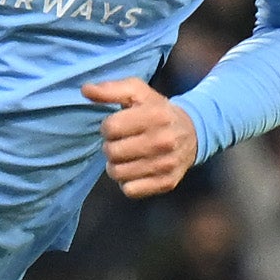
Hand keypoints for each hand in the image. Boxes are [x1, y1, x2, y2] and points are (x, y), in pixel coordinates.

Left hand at [88, 78, 199, 199]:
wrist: (194, 132)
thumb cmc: (158, 110)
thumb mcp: (137, 93)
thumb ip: (110, 90)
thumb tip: (85, 89)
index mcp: (155, 115)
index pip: (111, 128)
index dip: (108, 127)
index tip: (117, 126)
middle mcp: (163, 141)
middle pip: (112, 152)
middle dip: (111, 146)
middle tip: (121, 142)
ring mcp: (166, 164)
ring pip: (118, 173)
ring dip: (116, 165)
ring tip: (125, 157)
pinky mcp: (166, 183)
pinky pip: (130, 190)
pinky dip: (127, 182)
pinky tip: (134, 170)